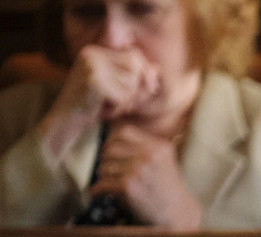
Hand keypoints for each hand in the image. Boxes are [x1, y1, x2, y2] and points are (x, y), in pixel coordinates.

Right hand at [39, 45, 159, 161]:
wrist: (65, 122)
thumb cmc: (92, 106)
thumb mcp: (115, 89)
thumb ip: (135, 78)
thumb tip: (156, 69)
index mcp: (94, 51)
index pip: (135, 55)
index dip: (144, 74)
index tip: (143, 90)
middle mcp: (91, 54)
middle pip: (136, 67)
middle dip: (137, 89)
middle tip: (122, 103)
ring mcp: (91, 67)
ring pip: (132, 83)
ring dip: (126, 101)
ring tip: (108, 106)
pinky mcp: (94, 82)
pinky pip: (123, 96)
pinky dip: (118, 108)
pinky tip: (103, 111)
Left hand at [89, 124, 202, 228]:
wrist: (178, 217)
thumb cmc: (167, 192)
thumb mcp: (163, 162)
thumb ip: (144, 149)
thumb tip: (109, 140)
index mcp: (159, 147)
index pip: (123, 132)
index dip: (112, 141)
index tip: (111, 152)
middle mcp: (149, 155)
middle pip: (110, 148)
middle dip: (106, 160)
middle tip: (110, 172)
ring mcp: (138, 170)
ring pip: (104, 166)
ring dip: (104, 177)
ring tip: (112, 185)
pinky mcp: (128, 186)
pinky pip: (101, 184)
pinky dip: (98, 191)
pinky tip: (102, 194)